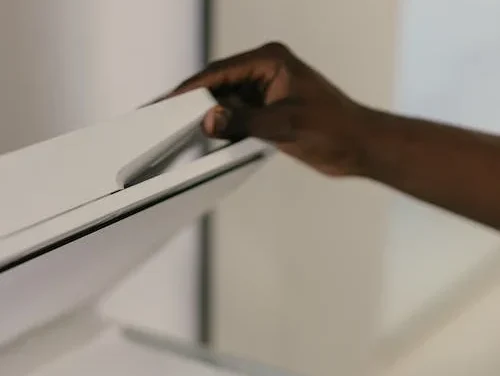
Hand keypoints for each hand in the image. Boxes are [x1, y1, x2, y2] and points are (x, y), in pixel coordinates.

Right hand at [170, 43, 366, 176]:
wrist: (357, 146)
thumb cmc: (334, 127)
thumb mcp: (284, 125)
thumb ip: (244, 122)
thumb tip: (211, 120)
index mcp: (271, 61)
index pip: (221, 71)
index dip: (193, 86)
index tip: (170, 99)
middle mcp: (267, 72)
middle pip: (221, 84)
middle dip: (198, 102)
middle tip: (172, 118)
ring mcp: (268, 93)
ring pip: (229, 102)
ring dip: (214, 117)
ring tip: (190, 131)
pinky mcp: (271, 112)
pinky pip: (240, 117)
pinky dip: (228, 128)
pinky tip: (216, 140)